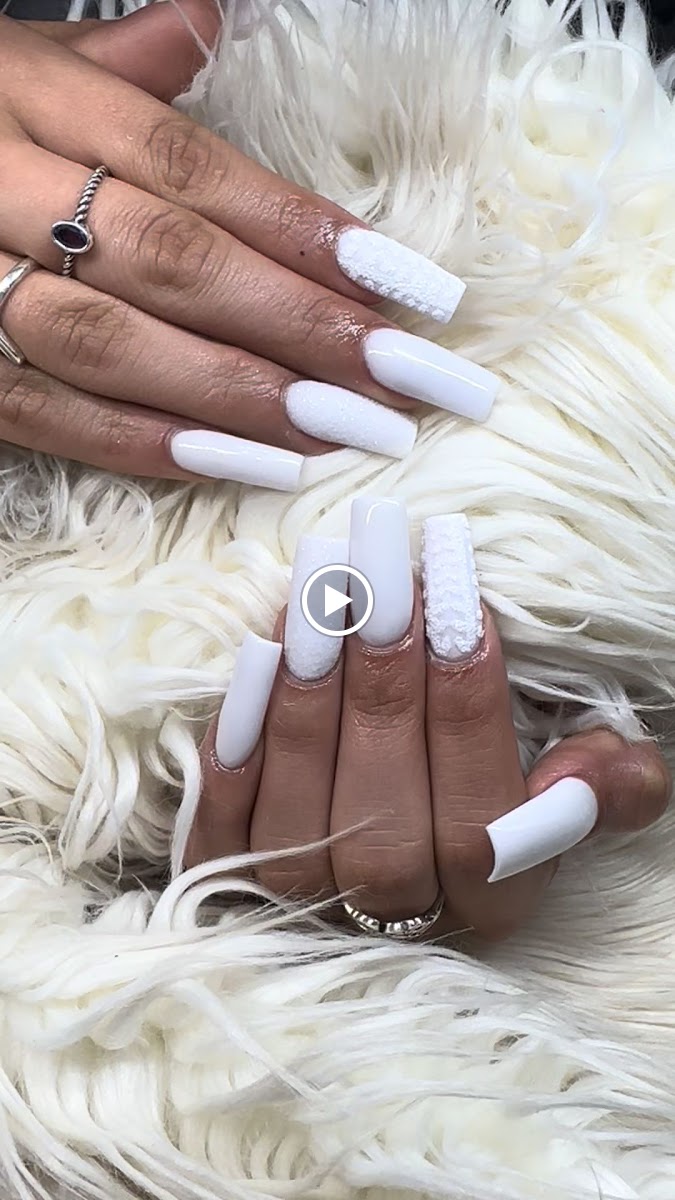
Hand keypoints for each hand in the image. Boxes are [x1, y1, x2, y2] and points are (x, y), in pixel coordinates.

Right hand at [0, 15, 495, 486]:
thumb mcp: (11, 59)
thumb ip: (113, 63)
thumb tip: (205, 19)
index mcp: (22, 92)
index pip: (184, 165)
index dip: (299, 230)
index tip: (404, 287)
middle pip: (170, 260)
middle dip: (298, 326)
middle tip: (406, 379)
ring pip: (114, 345)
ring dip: (239, 397)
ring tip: (345, 432)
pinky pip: (46, 415)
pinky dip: (145, 445)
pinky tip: (242, 466)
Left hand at [185, 498, 670, 940]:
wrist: (381, 830)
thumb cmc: (482, 787)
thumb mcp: (560, 789)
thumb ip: (598, 785)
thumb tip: (608, 771)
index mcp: (488, 903)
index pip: (481, 829)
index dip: (470, 717)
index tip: (461, 609)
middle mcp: (392, 919)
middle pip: (384, 827)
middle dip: (383, 691)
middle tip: (382, 578)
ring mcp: (301, 910)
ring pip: (299, 824)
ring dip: (309, 701)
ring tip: (320, 590)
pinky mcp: (228, 884)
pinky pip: (223, 830)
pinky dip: (237, 745)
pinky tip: (261, 654)